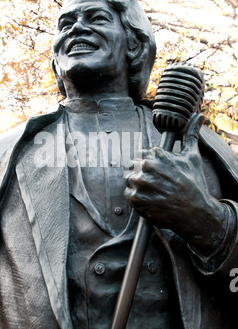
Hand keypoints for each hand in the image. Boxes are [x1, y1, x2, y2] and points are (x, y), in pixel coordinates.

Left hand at [125, 114, 225, 253]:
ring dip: (138, 185)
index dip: (149, 163)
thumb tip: (199, 116)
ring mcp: (140, 182)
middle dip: (142, 173)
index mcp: (156, 153)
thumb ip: (191, 134)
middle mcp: (146, 165)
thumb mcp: (192, 156)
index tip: (158, 172)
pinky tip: (151, 200)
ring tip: (154, 192)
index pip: (142, 154)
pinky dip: (137, 199)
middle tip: (156, 184)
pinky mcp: (135, 199)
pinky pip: (128, 194)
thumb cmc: (194, 184)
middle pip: (133, 166)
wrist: (195, 212)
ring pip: (129, 180)